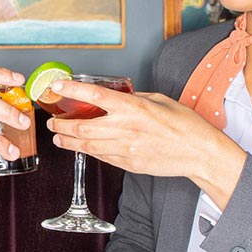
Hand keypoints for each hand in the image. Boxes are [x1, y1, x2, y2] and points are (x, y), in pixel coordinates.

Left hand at [45, 79, 246, 206]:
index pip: (94, 96)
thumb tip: (118, 97)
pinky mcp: (128, 163)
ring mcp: (125, 148)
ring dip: (68, 141)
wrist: (199, 152)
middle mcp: (125, 128)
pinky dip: (88, 151)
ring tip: (58, 137)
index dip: (71, 90)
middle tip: (52, 122)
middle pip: (81, 127)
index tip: (57, 87)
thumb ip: (134, 99)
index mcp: (133, 107)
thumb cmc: (184, 124)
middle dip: (60, 125)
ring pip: (86, 146)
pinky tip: (82, 148)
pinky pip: (102, 157)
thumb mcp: (159, 100)